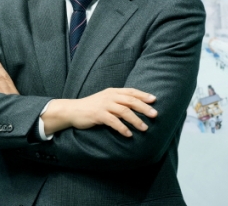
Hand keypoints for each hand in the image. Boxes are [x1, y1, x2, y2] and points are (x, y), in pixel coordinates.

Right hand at [42, 88, 157, 136]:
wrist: (72, 110)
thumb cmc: (91, 106)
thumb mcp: (105, 99)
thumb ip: (118, 100)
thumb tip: (134, 106)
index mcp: (113, 91)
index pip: (131, 91)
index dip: (143, 95)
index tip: (154, 100)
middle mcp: (110, 96)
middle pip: (131, 101)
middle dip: (144, 108)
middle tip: (155, 115)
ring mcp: (104, 105)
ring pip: (124, 111)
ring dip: (136, 120)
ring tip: (144, 128)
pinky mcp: (98, 115)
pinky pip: (113, 122)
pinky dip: (123, 128)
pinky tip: (129, 134)